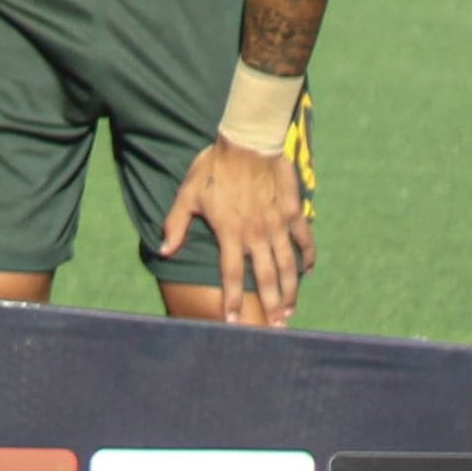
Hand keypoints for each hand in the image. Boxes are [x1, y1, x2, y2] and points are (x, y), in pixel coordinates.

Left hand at [159, 139, 314, 323]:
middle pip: (265, 277)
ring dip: (290, 290)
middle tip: (276, 327)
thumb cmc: (213, 168)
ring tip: (290, 310)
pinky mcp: (293, 212)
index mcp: (230, 233)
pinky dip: (308, 256)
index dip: (231, 300)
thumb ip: (176, 224)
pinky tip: (308, 271)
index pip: (230, 275)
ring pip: (287, 265)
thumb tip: (163, 250)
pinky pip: (304, 240)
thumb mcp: (187, 194)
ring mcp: (278, 225)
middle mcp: (257, 234)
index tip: (233, 322)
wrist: (247, 143)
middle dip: (270, 305)